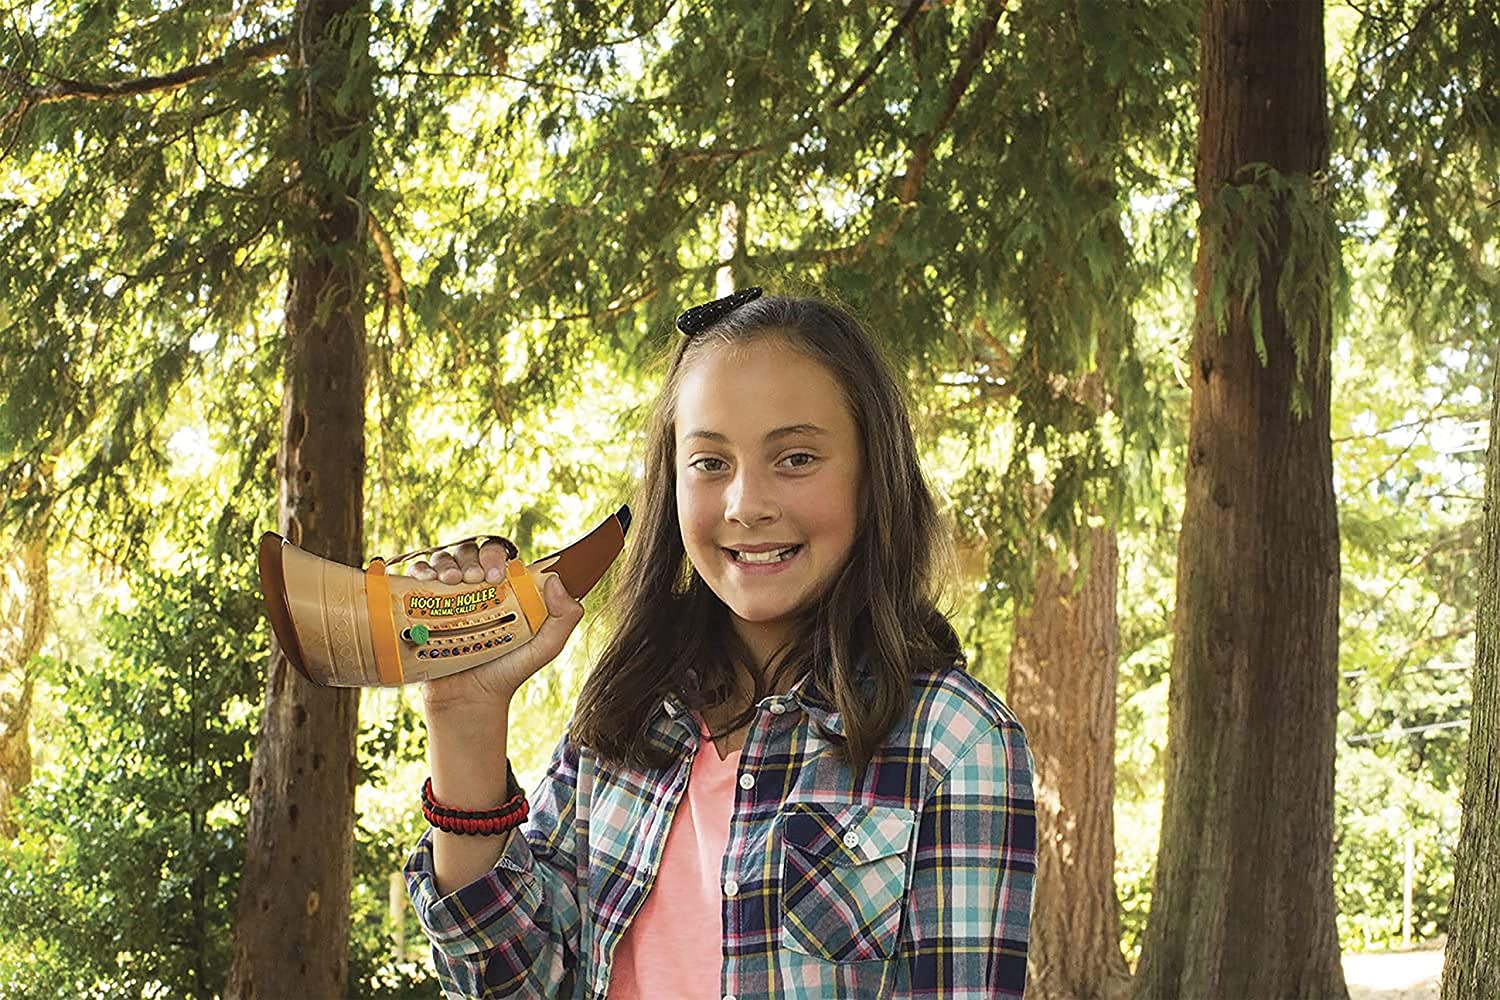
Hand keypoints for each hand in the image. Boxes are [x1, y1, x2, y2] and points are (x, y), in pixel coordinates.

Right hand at [407, 539, 584, 714]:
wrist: (471, 697)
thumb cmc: (509, 670)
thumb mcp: (545, 646)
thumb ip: (563, 617)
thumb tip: (556, 580)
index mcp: (504, 588)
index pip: (498, 556)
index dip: (494, 556)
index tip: (495, 575)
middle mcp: (475, 588)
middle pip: (469, 552)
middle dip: (470, 559)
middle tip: (473, 579)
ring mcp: (448, 596)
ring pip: (443, 560)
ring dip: (445, 563)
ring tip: (449, 581)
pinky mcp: (423, 607)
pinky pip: (417, 578)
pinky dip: (419, 570)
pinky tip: (425, 579)